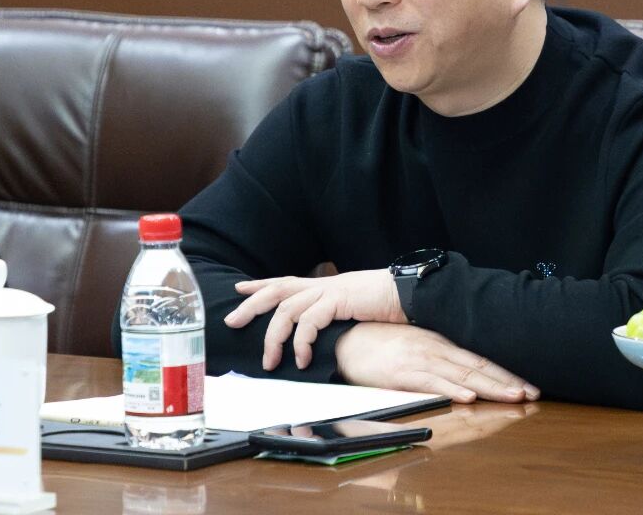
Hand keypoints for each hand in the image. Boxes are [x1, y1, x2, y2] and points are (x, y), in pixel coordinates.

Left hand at [224, 269, 405, 370]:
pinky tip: (300, 359)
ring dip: (274, 337)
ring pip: (286, 309)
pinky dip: (300, 342)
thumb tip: (321, 335)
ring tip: (270, 361)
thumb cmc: (386, 304)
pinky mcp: (338, 299)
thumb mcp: (354, 309)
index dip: (261, 285)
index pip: (285, 282)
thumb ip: (335, 316)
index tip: (239, 289)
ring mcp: (329, 290)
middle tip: (231, 321)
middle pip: (276, 290)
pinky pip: (309, 321)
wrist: (411, 293)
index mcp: (325, 286)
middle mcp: (322, 285)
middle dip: (251, 306)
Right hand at [335, 322, 539, 403]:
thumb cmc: (381, 346)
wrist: (346, 341)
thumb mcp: (416, 349)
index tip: (528, 386)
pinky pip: (430, 382)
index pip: (480, 360)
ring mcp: (419, 360)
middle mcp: (435, 349)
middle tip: (533, 393)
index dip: (505, 374)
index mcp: (440, 344)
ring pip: (461, 375)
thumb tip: (465, 380)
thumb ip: (439, 363)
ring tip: (514, 395)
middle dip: (507, 381)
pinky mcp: (401, 372)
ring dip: (489, 386)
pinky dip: (451, 389)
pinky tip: (468, 396)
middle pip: (478, 368)